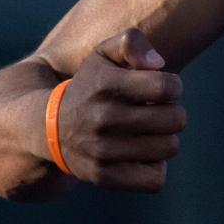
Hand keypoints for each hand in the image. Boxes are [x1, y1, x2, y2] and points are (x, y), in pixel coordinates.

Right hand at [55, 28, 185, 192]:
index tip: (161, 89)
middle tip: (156, 112)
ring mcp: (102, 150)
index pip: (167, 87)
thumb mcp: (104, 53)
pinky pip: (154, 180)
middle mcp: (102, 118)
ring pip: (169, 148)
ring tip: (147, 133)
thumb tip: (158, 65)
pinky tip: (141, 156)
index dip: (173, 86)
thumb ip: (132, 43)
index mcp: (106, 85)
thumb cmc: (91, 85)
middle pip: (176, 119)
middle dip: (173, 113)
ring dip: (165, 139)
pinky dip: (154, 169)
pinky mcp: (103, 177)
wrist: (48, 128)